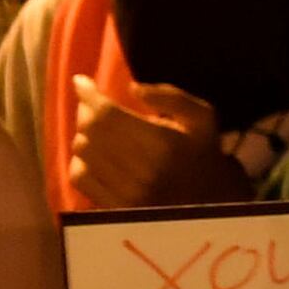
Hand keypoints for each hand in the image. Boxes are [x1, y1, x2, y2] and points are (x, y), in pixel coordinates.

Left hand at [71, 74, 235, 210]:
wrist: (209, 202)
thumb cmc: (202, 153)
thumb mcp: (203, 117)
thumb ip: (172, 97)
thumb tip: (132, 88)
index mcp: (164, 142)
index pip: (107, 114)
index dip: (88, 95)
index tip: (82, 82)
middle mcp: (142, 168)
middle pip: (91, 131)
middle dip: (85, 111)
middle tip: (91, 104)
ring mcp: (126, 191)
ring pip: (83, 152)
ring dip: (83, 134)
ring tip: (94, 127)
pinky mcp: (114, 206)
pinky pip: (79, 178)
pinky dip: (79, 161)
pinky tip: (93, 155)